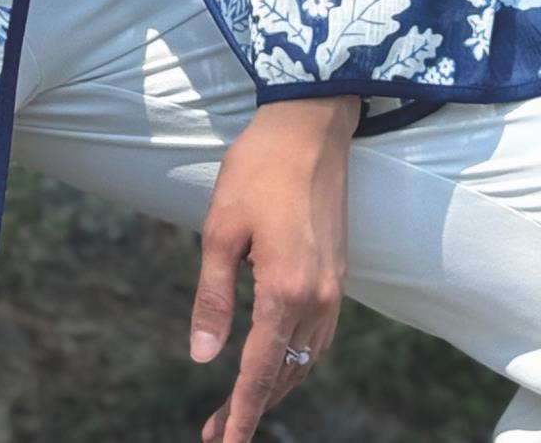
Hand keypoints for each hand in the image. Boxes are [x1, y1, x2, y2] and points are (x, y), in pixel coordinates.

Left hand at [190, 94, 360, 442]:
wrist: (310, 127)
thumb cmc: (258, 169)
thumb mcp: (220, 229)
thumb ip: (213, 297)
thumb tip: (202, 355)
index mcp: (285, 292)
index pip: (259, 371)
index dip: (240, 413)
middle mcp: (318, 300)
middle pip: (285, 374)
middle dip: (253, 407)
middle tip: (217, 431)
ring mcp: (334, 289)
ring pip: (305, 360)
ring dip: (275, 387)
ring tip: (240, 407)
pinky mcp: (338, 274)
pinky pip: (318, 336)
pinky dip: (296, 360)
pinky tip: (277, 362)